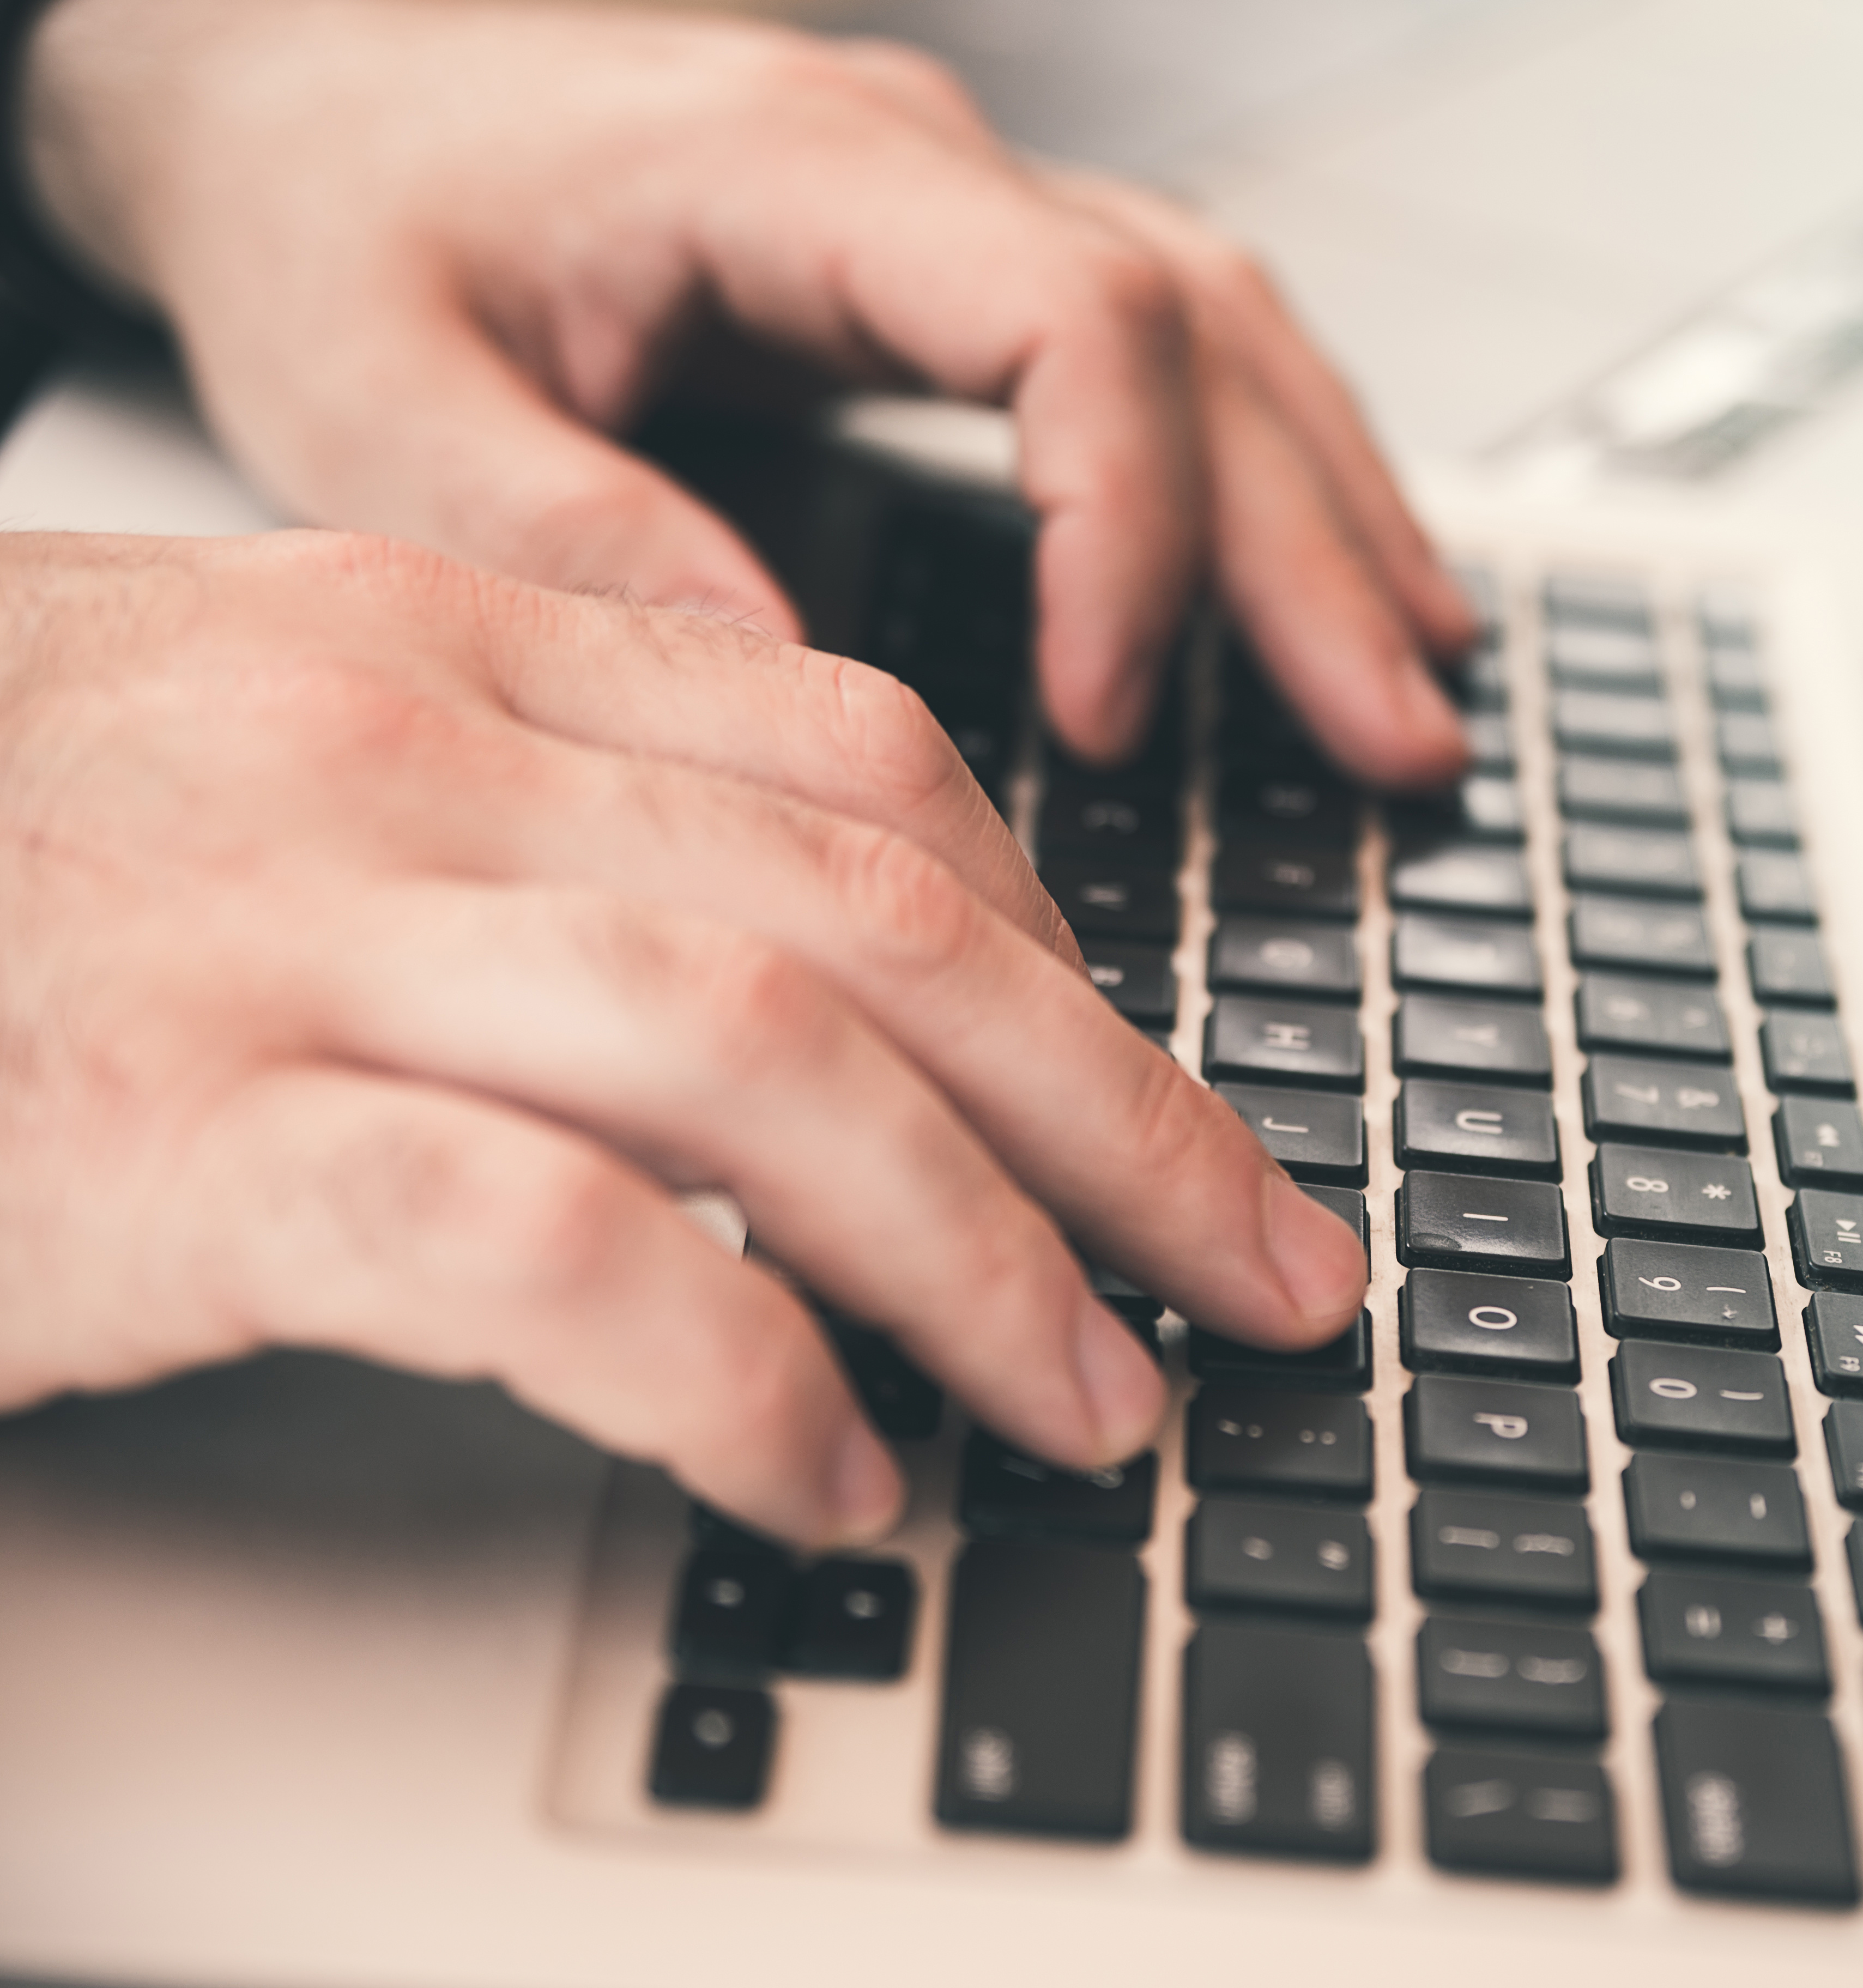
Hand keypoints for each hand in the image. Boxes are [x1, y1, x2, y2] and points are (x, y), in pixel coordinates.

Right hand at [0, 531, 1368, 1543]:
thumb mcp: (270, 757)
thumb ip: (523, 819)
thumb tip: (794, 978)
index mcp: (442, 647)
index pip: (867, 772)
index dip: (1066, 955)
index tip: (1159, 1108)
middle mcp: (398, 755)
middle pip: (887, 920)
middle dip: (1122, 1119)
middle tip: (1257, 1280)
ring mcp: (283, 934)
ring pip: (770, 1067)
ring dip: (980, 1257)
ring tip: (1088, 1409)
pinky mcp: (166, 1133)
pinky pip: (545, 1251)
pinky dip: (728, 1374)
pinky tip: (821, 1479)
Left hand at [21, 0, 1474, 783]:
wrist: (293, 90)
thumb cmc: (330, 216)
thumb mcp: (371, 390)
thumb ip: (565, 531)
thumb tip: (792, 696)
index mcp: (784, 168)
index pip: (1068, 318)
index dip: (1127, 523)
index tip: (1104, 717)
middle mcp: (909, 166)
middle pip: (1196, 334)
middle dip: (1311, 552)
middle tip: (1399, 741)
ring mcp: (949, 205)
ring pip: (1221, 335)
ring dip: (1333, 512)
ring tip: (1421, 679)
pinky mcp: (949, 269)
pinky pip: (1171, 351)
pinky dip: (1268, 470)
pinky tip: (1335, 574)